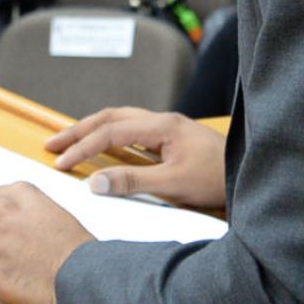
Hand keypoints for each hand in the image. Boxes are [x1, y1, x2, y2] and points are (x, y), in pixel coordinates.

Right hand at [47, 107, 226, 210]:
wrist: (251, 177)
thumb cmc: (218, 180)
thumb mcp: (173, 185)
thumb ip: (132, 181)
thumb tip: (94, 182)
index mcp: (163, 126)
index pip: (111, 131)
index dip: (83, 147)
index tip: (61, 163)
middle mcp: (163, 121)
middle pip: (112, 117)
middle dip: (80, 130)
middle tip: (52, 144)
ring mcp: (168, 129)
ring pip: (121, 121)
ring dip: (94, 131)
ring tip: (70, 142)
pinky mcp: (172, 140)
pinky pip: (133, 131)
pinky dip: (110, 137)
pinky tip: (104, 148)